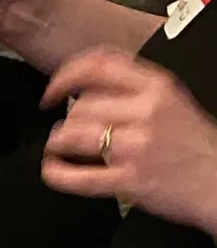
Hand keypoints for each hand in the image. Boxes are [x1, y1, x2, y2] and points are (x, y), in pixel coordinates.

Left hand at [41, 49, 216, 230]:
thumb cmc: (194, 144)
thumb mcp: (172, 101)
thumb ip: (135, 91)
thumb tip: (90, 90)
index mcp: (157, 86)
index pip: (100, 66)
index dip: (67, 76)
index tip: (53, 89)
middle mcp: (145, 111)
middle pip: (82, 104)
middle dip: (67, 118)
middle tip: (66, 129)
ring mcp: (134, 147)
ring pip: (74, 135)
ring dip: (57, 142)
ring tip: (58, 146)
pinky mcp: (127, 181)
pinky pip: (78, 177)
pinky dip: (57, 173)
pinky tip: (52, 170)